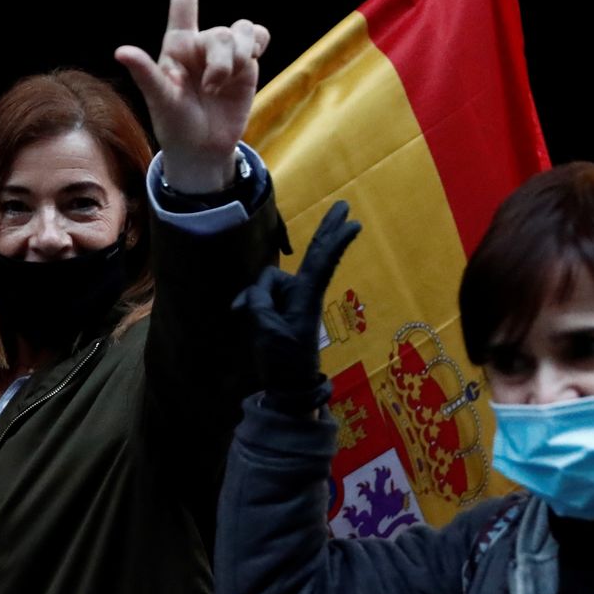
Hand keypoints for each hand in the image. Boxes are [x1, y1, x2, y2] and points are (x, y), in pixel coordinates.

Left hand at [115, 0, 270, 194]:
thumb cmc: (174, 124)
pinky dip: (257, 44)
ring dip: (239, 58)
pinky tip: (252, 58)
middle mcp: (201, 44)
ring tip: (225, 84)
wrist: (203, 147)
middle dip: (221, 61)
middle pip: (221, 33)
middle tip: (212, 88)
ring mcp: (224, 52)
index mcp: (176, 45)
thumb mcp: (160, 99)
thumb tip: (121, 51)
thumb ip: (146, 73)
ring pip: (241, 32)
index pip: (183, 4)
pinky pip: (258, 36)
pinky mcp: (247, 63)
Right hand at [233, 202, 360, 411]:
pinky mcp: (283, 310)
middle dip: (328, 230)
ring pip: (270, 282)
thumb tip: (255, 294)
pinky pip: (264, 295)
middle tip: (344, 207)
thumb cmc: (282, 359)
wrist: (287, 386)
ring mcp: (293, 300)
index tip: (354, 221)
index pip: (323, 261)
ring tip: (247, 320)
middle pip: (317, 254)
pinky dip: (251, 303)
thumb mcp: (265, 327)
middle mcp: (303, 292)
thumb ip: (258, 300)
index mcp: (306, 296)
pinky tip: (239, 313)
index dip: (335, 240)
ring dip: (256, 297)